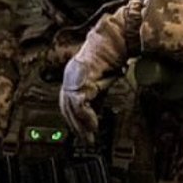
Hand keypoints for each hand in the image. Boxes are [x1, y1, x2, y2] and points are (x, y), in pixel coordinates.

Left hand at [60, 6, 138, 137]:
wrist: (115, 42)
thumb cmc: (112, 58)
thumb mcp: (102, 82)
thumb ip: (96, 97)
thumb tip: (95, 114)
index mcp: (72, 77)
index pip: (67, 103)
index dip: (74, 120)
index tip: (83, 132)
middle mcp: (69, 77)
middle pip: (66, 108)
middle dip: (76, 126)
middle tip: (86, 139)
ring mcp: (72, 78)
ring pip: (70, 109)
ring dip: (81, 125)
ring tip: (90, 135)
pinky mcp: (80, 80)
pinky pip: (79, 104)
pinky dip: (86, 117)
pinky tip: (94, 125)